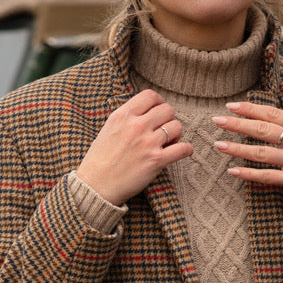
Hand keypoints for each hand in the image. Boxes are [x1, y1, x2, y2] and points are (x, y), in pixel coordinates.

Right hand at [76, 90, 191, 206]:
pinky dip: (186, 149)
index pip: (150, 96)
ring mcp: (146, 143)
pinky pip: (183, 149)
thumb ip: (126, 117)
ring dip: (176, 134)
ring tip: (169, 143)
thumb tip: (146, 111)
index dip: (159, 102)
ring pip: (176, 126)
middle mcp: (135, 126)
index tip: (159, 112)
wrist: (95, 186)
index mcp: (122, 116)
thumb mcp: (108, 129)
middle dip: (168, 119)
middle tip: (164, 130)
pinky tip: (182, 152)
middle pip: (167, 110)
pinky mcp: (156, 161)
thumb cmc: (100, 160)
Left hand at [212, 101, 282, 208]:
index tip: (232, 106)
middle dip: (238, 124)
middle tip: (217, 121)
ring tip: (219, 145)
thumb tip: (263, 117)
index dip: (252, 109)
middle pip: (265, 130)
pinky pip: (267, 176)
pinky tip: (232, 171)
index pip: (274, 114)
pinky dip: (248, 173)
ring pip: (262, 153)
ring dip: (238, 149)